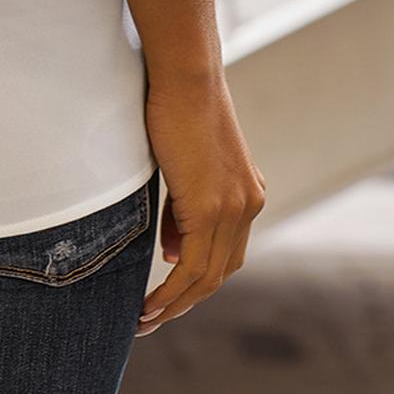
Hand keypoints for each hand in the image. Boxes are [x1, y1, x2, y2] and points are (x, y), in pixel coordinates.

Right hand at [136, 72, 264, 336]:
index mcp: (246, 192)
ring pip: (207, 277)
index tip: (168, 289)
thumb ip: (183, 208)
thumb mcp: (184, 163)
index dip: (198, 275)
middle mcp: (247, 204)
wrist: (186, 75)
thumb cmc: (176, 105)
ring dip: (176, 304)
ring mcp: (233, 208)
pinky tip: (150, 305)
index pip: (226, 250)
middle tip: (154, 315)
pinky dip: (171, 292)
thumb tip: (173, 252)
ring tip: (147, 319)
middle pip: (220, 271)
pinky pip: (191, 267)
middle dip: (187, 299)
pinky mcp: (211, 207)